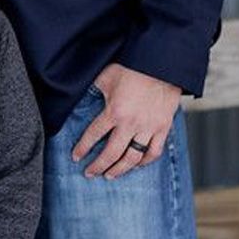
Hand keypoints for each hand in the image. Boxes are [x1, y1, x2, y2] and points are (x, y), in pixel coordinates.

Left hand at [72, 63, 180, 179]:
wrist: (161, 63)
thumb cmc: (132, 67)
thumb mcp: (106, 76)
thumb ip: (94, 90)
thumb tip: (79, 96)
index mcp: (114, 111)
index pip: (94, 135)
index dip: (82, 148)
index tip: (76, 157)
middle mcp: (131, 123)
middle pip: (112, 153)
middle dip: (98, 166)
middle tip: (89, 173)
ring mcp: (148, 127)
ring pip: (133, 158)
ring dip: (120, 169)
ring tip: (110, 175)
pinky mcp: (163, 127)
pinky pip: (154, 152)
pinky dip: (145, 162)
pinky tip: (136, 165)